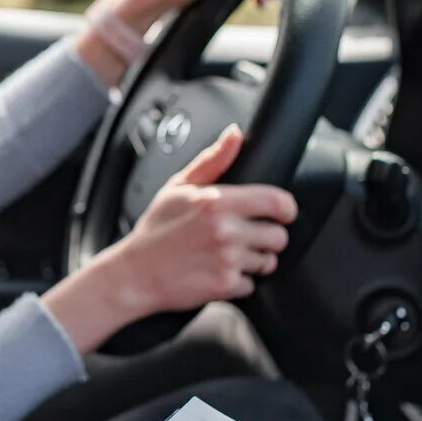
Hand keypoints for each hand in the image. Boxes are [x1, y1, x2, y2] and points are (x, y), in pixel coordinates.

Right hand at [41, 126, 296, 351]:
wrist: (134, 274)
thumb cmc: (155, 230)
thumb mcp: (179, 186)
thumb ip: (213, 160)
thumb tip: (235, 135)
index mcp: (217, 202)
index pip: (277, 202)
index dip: (287, 208)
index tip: (283, 213)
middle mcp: (226, 231)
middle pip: (279, 236)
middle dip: (268, 237)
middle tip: (248, 237)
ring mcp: (227, 260)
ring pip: (269, 262)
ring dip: (256, 261)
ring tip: (230, 255)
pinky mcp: (224, 286)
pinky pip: (252, 285)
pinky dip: (240, 282)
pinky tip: (219, 272)